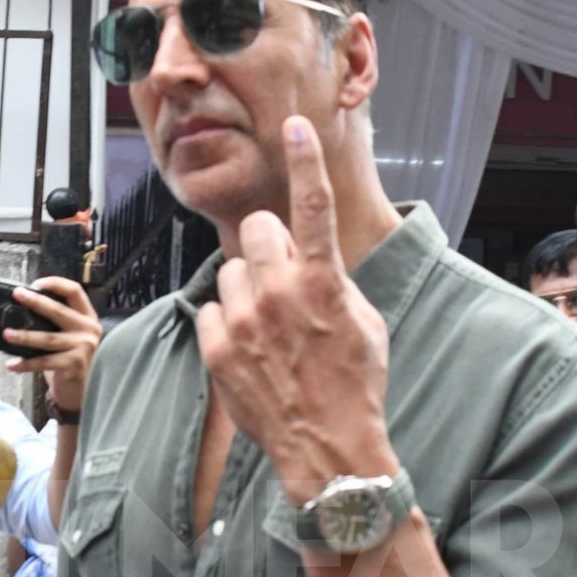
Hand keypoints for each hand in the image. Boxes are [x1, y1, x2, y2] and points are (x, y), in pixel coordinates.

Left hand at [3, 277, 102, 415]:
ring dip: (25, 336)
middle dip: (35, 301)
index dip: (55, 283)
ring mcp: (84, 347)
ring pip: (48, 338)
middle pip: (59, 311)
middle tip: (17, 295)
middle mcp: (89, 329)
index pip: (75, 291)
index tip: (35, 283)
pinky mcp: (74, 364)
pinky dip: (26, 364)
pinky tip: (12, 365)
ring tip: (7, 334)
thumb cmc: (71, 362)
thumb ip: (54, 324)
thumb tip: (21, 311)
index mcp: (87, 318)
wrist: (83, 392)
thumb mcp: (68, 338)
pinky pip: (44, 362)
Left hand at [196, 116, 397, 502]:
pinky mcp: (217, 350)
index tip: (295, 126)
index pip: (312, 205)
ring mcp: (244, 323)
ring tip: (268, 328)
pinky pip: (212, 310)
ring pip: (230, 272)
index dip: (305, 160)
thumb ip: (333, 280)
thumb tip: (311, 259)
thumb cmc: (355, 386)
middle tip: (283, 281)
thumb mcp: (364, 323)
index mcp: (323, 282)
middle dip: (269, 248)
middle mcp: (279, 294)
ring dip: (247, 289)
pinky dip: (227, 325)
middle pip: (257, 230)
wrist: (329, 450)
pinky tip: (249, 351)